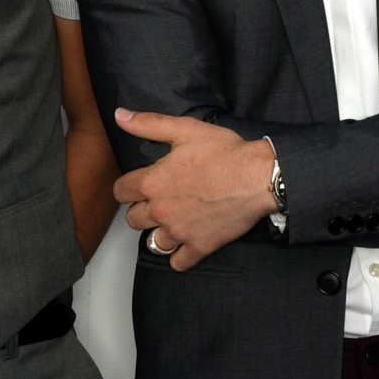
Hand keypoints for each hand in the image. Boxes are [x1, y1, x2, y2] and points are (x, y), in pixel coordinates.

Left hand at [111, 109, 277, 271]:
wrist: (259, 177)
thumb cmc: (225, 153)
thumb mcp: (184, 129)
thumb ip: (148, 124)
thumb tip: (120, 115)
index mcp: (152, 182)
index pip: (120, 191)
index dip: (128, 187)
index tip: (139, 185)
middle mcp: (161, 210)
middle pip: (133, 219)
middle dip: (142, 210)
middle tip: (159, 201)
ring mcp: (180, 231)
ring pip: (152, 243)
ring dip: (159, 233)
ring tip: (172, 222)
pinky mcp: (200, 246)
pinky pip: (178, 262)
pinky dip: (179, 256)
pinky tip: (185, 243)